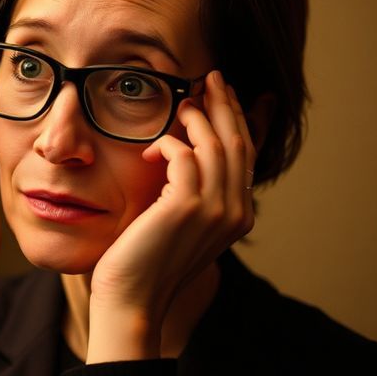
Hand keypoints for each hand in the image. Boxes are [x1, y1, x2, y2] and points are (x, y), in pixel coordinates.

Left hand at [88, 70, 255, 360]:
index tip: (221, 95)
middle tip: (212, 77)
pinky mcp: (187, 205)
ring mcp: (215, 209)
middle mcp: (235, 211)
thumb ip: (193, 193)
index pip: (244, 154)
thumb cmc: (147, 260)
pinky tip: (150, 153)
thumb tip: (186, 158)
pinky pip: (183, 154)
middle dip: (225, 105)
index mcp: (238, 215)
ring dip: (196, 117)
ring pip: (214, 143)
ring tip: (181, 102)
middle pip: (237, 142)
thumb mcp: (179, 222)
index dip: (235, 119)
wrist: (132, 298)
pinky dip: (167, 144)